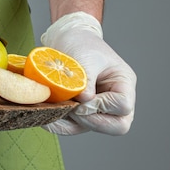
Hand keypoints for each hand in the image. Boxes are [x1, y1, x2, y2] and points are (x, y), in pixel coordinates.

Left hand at [40, 12, 136, 135]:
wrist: (68, 40)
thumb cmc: (82, 44)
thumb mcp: (85, 56)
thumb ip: (86, 79)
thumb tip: (84, 101)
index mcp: (123, 84)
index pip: (123, 106)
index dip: (102, 106)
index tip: (82, 98)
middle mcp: (114, 101)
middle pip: (117, 126)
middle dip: (92, 121)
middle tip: (71, 108)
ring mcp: (98, 110)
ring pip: (92, 129)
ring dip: (72, 123)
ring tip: (54, 111)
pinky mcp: (80, 113)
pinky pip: (73, 127)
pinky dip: (59, 124)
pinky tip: (46, 117)